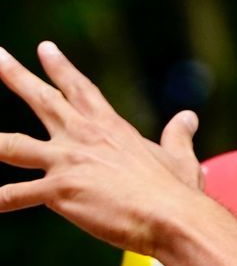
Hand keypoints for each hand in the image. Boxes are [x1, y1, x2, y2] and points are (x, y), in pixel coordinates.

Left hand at [0, 40, 202, 252]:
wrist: (172, 217)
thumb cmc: (178, 193)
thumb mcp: (181, 158)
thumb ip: (179, 136)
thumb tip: (189, 117)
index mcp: (110, 127)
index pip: (80, 90)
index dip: (61, 68)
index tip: (44, 48)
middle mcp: (82, 136)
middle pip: (42, 99)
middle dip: (16, 76)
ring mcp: (67, 161)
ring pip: (14, 144)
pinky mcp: (59, 191)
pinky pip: (19, 195)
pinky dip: (1, 199)